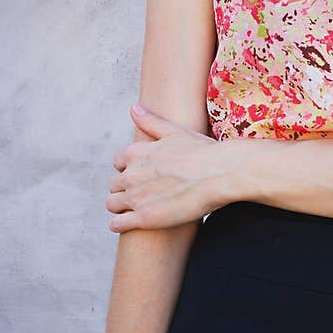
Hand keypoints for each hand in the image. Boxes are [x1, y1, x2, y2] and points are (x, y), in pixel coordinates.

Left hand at [106, 103, 223, 232]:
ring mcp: (136, 197)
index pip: (118, 163)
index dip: (129, 170)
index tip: (142, 177)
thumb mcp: (176, 131)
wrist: (221, 174)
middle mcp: (131, 173)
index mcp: (136, 152)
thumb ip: (151, 122)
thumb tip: (133, 108)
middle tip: (143, 196)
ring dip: (120, 207)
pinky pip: (117, 224)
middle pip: (114, 184)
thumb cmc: (205, 152)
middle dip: (125, 190)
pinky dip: (120, 224)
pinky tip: (130, 224)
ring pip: (112, 204)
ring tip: (137, 211)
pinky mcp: (144, 218)